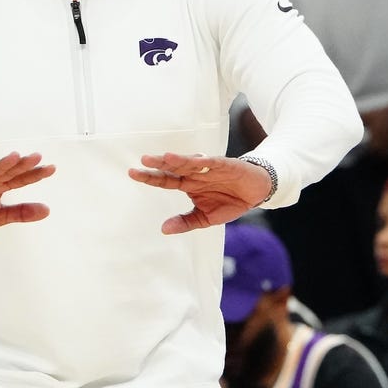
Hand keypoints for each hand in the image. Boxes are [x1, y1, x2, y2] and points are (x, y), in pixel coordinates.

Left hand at [129, 153, 270, 234]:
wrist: (255, 192)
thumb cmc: (229, 201)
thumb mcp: (205, 218)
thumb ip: (185, 222)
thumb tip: (164, 229)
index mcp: (188, 185)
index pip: (165, 180)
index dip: (150, 177)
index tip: (132, 172)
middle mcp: (195, 174)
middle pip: (174, 168)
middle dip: (159, 164)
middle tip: (143, 161)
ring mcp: (209, 168)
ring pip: (190, 162)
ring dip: (179, 160)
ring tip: (166, 158)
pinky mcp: (226, 165)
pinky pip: (214, 163)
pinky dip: (206, 161)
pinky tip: (198, 160)